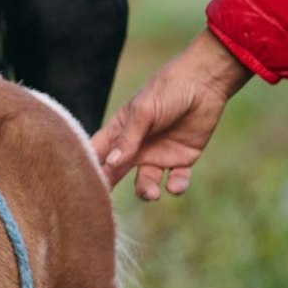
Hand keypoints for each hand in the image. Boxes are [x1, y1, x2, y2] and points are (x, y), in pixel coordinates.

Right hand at [92, 29, 252, 199]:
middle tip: (106, 203)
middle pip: (117, 173)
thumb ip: (128, 139)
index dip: (90, 168)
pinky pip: (176, 180)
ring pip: (146, 182)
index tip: (82, 186)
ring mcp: (159, 155)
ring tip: (152, 193)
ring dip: (146, 190)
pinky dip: (175, 187)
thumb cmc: (167, 90)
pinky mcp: (182, 160)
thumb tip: (111, 164)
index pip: (98, 154)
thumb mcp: (143, 112)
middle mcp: (136, 147)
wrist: (204, 83)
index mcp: (120, 132)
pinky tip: (174, 186)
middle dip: (111, 187)